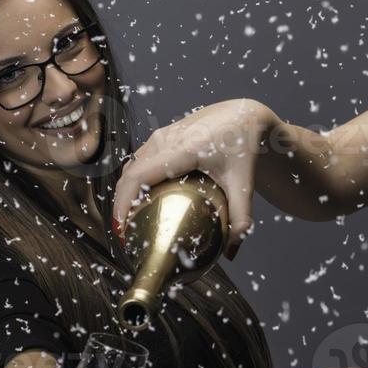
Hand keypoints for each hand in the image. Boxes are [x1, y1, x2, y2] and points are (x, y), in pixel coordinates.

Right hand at [112, 99, 277, 259]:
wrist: (246, 115)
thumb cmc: (245, 146)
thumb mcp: (244, 184)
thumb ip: (240, 219)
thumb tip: (231, 253)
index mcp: (185, 148)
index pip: (140, 175)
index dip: (124, 201)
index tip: (122, 227)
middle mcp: (167, 138)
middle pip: (130, 173)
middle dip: (121, 204)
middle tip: (124, 234)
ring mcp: (162, 135)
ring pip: (132, 166)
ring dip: (125, 192)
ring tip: (129, 220)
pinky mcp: (161, 135)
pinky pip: (140, 160)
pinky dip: (134, 181)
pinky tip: (141, 201)